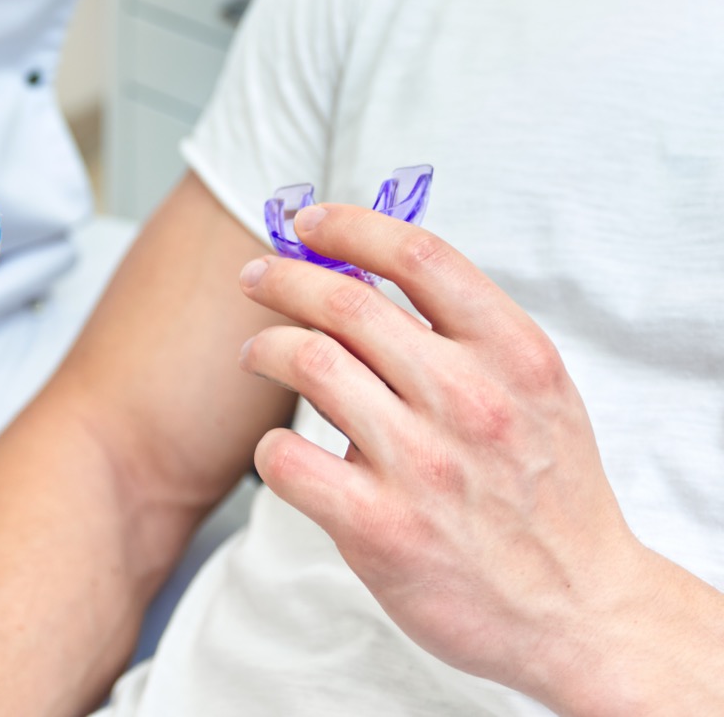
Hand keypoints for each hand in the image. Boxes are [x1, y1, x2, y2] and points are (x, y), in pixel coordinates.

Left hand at [237, 204, 655, 707]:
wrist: (579, 611)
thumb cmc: (547, 494)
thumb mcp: (536, 392)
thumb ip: (466, 334)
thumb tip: (368, 271)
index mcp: (513, 354)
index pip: (419, 255)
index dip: (349, 225)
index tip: (307, 223)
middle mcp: (469, 400)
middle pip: (346, 303)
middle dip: (283, 277)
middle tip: (255, 279)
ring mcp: (423, 464)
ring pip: (307, 363)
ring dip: (264, 347)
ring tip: (256, 353)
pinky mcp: (380, 528)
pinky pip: (287, 460)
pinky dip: (268, 448)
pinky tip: (278, 452)